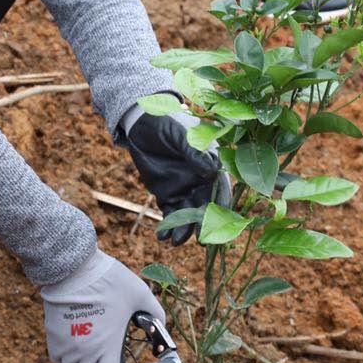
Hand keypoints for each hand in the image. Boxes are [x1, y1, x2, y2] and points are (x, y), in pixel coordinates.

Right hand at [41, 249, 164, 362]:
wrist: (73, 269)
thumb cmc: (108, 281)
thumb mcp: (140, 295)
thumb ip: (155, 314)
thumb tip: (162, 326)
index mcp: (108, 348)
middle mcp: (85, 353)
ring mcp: (67, 347)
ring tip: (95, 362)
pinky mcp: (53, 338)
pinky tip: (78, 352)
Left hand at [124, 110, 226, 245]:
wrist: (141, 122)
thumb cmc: (166, 121)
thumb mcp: (180, 133)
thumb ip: (194, 151)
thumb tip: (210, 171)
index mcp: (210, 164)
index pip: (221, 187)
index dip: (222, 205)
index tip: (220, 221)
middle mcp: (201, 180)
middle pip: (206, 207)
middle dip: (204, 224)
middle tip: (201, 240)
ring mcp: (184, 188)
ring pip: (188, 215)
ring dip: (184, 230)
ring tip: (176, 241)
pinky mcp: (167, 194)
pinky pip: (170, 214)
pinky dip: (167, 227)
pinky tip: (163, 237)